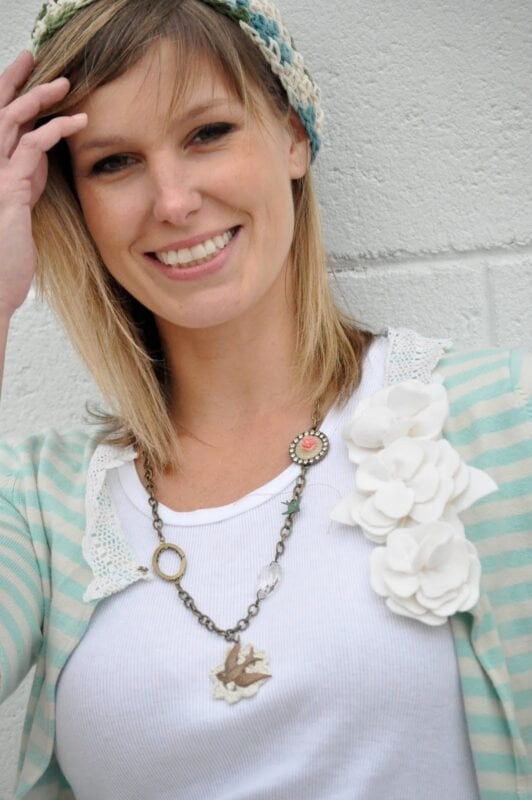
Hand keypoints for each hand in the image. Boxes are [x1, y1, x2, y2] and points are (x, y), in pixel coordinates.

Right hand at [0, 51, 86, 317]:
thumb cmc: (8, 256)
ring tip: (65, 82)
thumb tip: (38, 162)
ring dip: (39, 97)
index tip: (27, 74)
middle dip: (14, 80)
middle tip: (35, 58)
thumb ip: (23, 181)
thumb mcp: (17, 210)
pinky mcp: (8, 188)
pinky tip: (77, 122)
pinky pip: (31, 146)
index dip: (8, 95)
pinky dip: (55, 129)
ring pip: (11, 119)